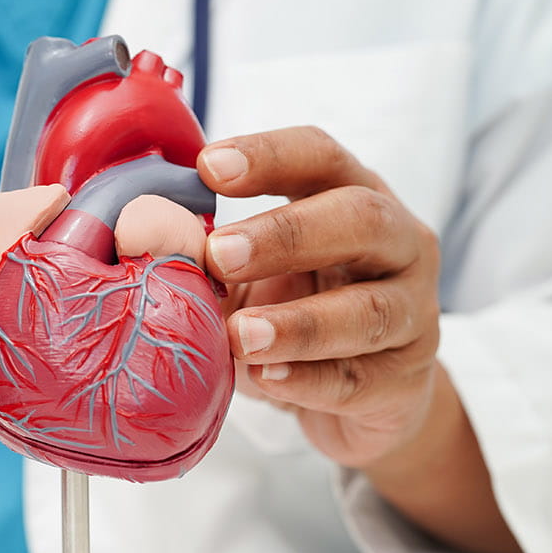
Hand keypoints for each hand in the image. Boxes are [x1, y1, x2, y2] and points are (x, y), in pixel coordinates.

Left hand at [197, 127, 440, 469]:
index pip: (321, 157)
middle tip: (218, 255)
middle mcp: (398, 244)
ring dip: (299, 323)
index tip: (207, 166)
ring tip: (238, 335)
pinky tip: (265, 379)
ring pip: (369, 310)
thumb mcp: (248, 272)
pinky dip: (309, 381)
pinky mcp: (405, 381)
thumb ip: (206, 252)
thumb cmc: (294, 309)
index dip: (270, 155)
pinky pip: (360, 380)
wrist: (360, 397)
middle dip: (286, 234)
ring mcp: (413, 314)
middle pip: (361, 219)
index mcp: (353, 196)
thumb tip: (138, 232)